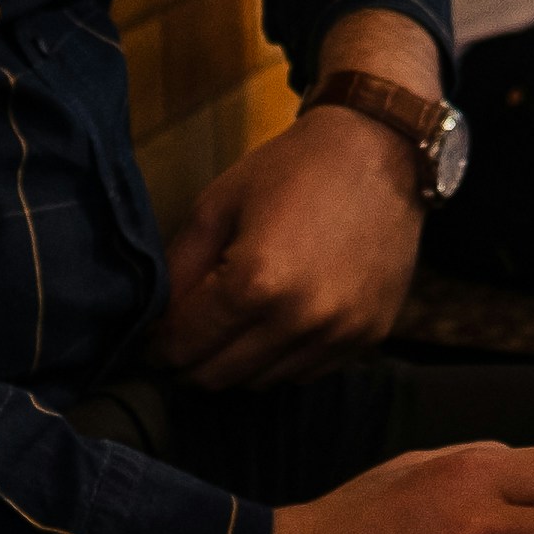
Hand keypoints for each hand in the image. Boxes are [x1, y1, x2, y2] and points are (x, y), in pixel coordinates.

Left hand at [159, 106, 424, 387]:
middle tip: (187, 339)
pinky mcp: (370, 337)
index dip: (159, 347)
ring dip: (240, 362)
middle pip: (220, 376)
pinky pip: (307, 372)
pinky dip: (284, 358)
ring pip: (263, 382)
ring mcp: (340, 333)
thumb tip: (157, 323)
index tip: (153, 342)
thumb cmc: (292, 169)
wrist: (381, 152)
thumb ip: (181, 269)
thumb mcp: (218, 204)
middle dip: (192, 362)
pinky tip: (281, 321)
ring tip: (236, 328)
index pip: (185, 346)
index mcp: (255, 282)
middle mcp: (300, 320)